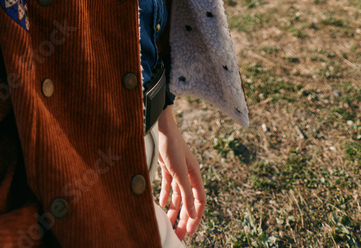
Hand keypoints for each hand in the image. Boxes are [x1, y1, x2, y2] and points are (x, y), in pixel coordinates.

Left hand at [155, 107, 205, 239]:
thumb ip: (186, 194)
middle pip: (188, 201)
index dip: (195, 217)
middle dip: (183, 218)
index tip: (189, 231)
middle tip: (178, 234)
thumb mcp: (179, 173)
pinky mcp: (167, 166)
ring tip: (168, 224)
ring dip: (174, 209)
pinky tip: (162, 204)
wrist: (161, 127)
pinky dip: (166, 195)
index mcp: (195, 176)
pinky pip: (169, 185)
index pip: (199, 202)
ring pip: (178, 195)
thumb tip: (192, 214)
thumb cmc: (172, 147)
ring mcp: (178, 170)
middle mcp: (188, 175)